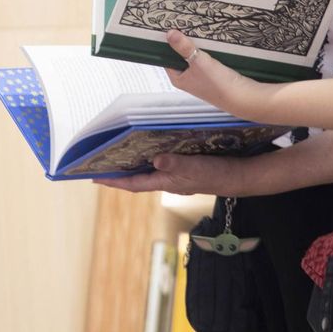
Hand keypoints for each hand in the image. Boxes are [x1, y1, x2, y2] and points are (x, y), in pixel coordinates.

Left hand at [94, 152, 254, 195]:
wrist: (237, 176)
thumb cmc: (216, 173)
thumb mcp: (196, 167)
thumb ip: (175, 164)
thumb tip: (155, 160)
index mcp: (166, 182)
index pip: (134, 183)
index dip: (114, 181)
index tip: (95, 178)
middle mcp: (167, 180)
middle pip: (137, 178)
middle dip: (118, 173)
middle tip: (99, 164)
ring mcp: (175, 174)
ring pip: (147, 170)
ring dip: (132, 164)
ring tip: (116, 156)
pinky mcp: (183, 167)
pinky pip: (159, 163)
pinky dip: (148, 157)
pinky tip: (146, 148)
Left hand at [162, 29, 264, 121]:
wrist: (243, 96)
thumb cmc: (217, 84)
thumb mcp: (198, 62)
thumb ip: (184, 47)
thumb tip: (169, 33)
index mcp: (178, 78)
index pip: (166, 57)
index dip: (167, 43)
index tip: (167, 27)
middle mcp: (188, 78)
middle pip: (181, 55)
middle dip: (183, 42)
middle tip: (182, 23)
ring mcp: (201, 76)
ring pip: (195, 55)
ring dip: (196, 44)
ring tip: (195, 28)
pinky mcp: (214, 73)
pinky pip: (206, 57)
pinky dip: (207, 49)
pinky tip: (209, 39)